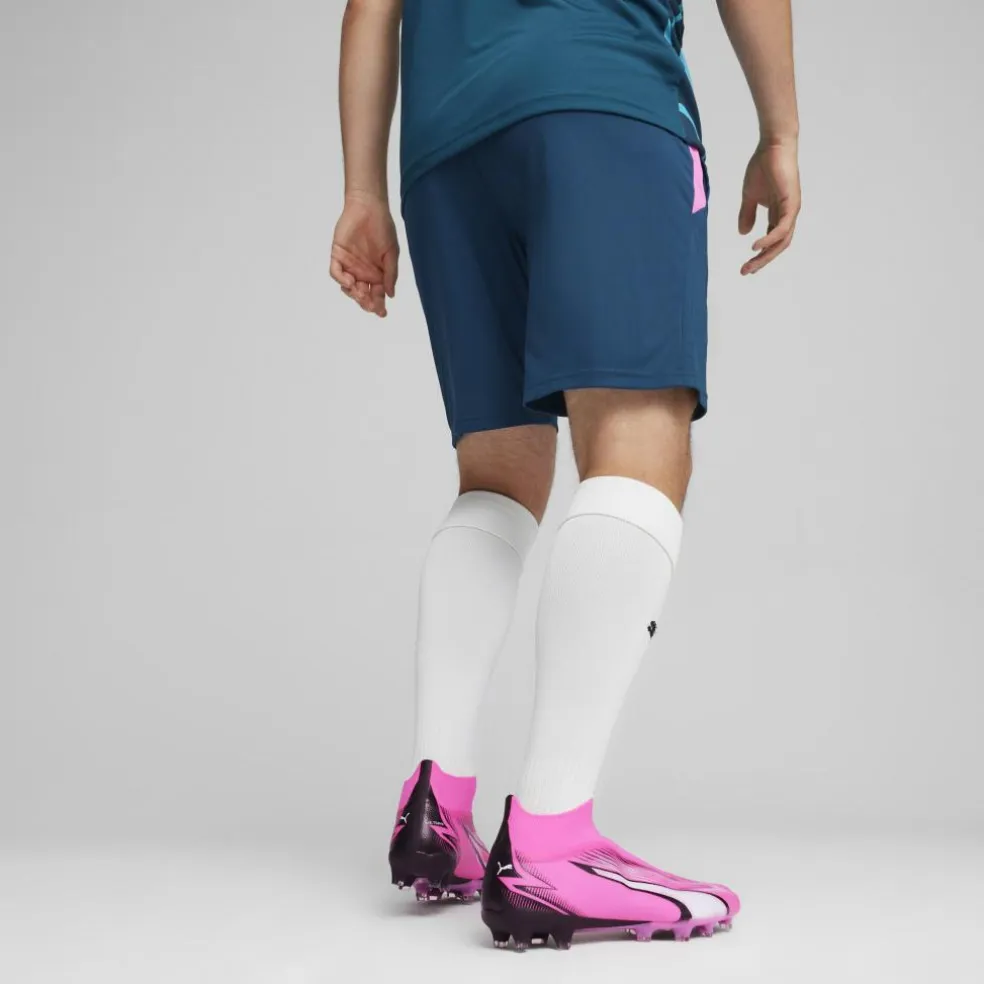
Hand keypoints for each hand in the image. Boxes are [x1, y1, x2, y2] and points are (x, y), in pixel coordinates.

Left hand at [331, 191, 398, 316]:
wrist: (368, 208)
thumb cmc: (383, 228)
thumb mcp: (391, 253)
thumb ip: (390, 274)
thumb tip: (390, 295)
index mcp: (377, 274)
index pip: (377, 294)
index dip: (378, 305)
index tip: (381, 312)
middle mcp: (363, 273)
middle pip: (363, 294)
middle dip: (366, 302)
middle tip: (370, 305)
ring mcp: (349, 265)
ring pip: (349, 288)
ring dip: (354, 294)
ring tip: (361, 293)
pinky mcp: (338, 256)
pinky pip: (336, 273)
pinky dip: (341, 280)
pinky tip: (350, 282)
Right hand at [738, 139, 800, 275]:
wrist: (772, 146)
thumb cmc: (763, 166)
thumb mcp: (749, 196)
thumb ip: (746, 214)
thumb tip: (743, 233)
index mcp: (778, 213)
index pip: (771, 240)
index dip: (760, 255)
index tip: (746, 267)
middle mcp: (787, 215)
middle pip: (777, 246)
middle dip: (762, 261)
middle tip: (746, 271)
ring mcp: (791, 210)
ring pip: (781, 241)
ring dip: (765, 255)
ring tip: (750, 264)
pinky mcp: (791, 204)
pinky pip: (781, 229)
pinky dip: (769, 240)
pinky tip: (756, 247)